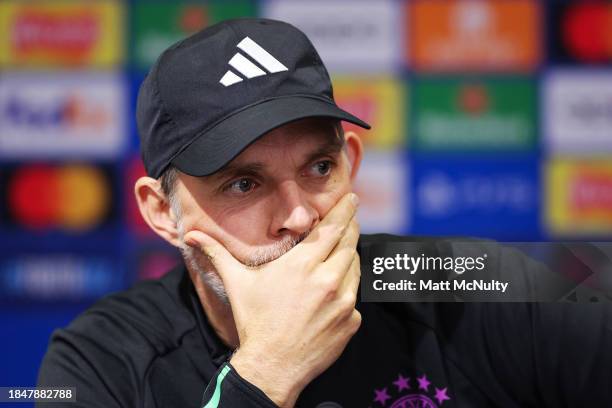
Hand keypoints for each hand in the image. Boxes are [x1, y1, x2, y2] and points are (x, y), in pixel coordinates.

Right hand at [184, 193, 361, 406]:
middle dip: (352, 226)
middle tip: (352, 216)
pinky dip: (348, 289)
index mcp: (301, 264)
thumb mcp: (237, 283)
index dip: (345, 210)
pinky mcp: (351, 320)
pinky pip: (355, 296)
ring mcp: (343, 301)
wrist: (272, 366)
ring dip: (349, 257)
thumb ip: (217, 254)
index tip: (352, 198)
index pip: (332, 227)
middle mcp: (327, 278)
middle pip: (349, 241)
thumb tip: (192, 236)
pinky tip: (333, 293)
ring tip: (338, 255)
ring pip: (355, 267)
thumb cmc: (254, 322)